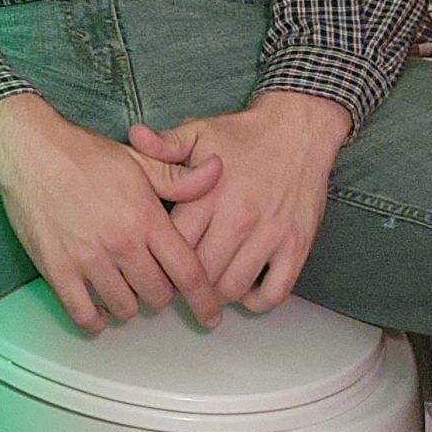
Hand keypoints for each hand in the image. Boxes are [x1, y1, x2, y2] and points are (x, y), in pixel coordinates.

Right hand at [0, 94, 226, 334]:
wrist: (30, 150)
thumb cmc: (84, 153)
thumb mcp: (137, 160)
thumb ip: (179, 177)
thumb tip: (218, 173)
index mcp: (146, 218)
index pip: (189, 273)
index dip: (205, 301)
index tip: (210, 316)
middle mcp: (121, 243)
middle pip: (158, 296)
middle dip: (160, 292)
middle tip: (149, 278)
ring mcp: (88, 259)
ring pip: (125, 307)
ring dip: (128, 302)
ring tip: (121, 286)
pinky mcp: (57, 269)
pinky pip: (84, 314)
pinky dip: (96, 320)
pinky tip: (98, 309)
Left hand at [126, 92, 349, 313]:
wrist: (298, 131)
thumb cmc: (242, 135)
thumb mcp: (197, 131)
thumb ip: (165, 143)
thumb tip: (134, 136)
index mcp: (208, 194)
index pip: (175, 243)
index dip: (160, 258)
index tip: (154, 261)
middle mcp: (239, 218)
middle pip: (201, 272)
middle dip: (184, 283)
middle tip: (176, 283)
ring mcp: (270, 235)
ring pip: (234, 287)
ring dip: (217, 294)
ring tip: (205, 287)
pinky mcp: (297, 247)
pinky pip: (274, 292)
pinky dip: (256, 301)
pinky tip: (243, 289)